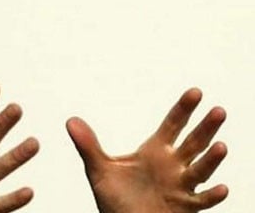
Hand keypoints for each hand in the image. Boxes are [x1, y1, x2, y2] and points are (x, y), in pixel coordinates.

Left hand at [66, 88, 227, 212]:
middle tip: (218, 111)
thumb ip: (88, 146)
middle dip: (206, 128)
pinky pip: (201, 202)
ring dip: (212, 159)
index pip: (173, 125)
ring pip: (201, 170)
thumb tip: (71, 121)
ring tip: (220, 146)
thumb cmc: (117, 200)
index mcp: (155, 152)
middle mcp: (173, 166)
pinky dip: (211, 196)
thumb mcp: (100, 170)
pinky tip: (221, 188)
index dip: (183, 109)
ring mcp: (181, 187)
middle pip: (194, 143)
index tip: (195, 92)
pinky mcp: (184, 208)